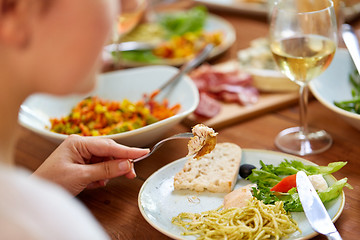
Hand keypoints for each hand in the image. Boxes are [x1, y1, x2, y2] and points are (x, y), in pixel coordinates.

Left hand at [33, 135, 148, 195]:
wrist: (38, 194)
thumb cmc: (51, 182)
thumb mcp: (81, 176)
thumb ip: (106, 169)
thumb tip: (126, 164)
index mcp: (78, 142)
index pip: (109, 145)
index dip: (128, 150)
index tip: (143, 152)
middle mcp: (81, 145)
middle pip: (109, 152)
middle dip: (119, 163)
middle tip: (131, 173)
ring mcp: (81, 154)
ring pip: (105, 161)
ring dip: (108, 172)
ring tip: (102, 181)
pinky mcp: (81, 164)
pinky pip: (99, 167)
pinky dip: (101, 176)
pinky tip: (94, 182)